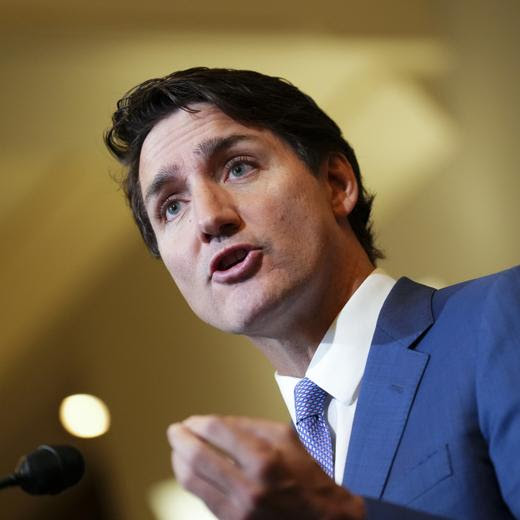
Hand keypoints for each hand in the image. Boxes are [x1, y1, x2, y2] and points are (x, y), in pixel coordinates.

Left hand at [167, 415, 364, 519]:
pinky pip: (201, 497)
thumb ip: (249, 426)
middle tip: (174, 430)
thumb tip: (213, 424)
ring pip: (191, 480)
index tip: (192, 420)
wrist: (322, 519)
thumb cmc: (305, 472)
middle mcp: (248, 487)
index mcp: (264, 459)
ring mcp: (238, 510)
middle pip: (197, 456)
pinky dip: (190, 479)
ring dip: (179, 460)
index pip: (217, 431)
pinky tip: (189, 468)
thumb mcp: (284, 437)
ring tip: (177, 448)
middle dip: (180, 439)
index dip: (199, 423)